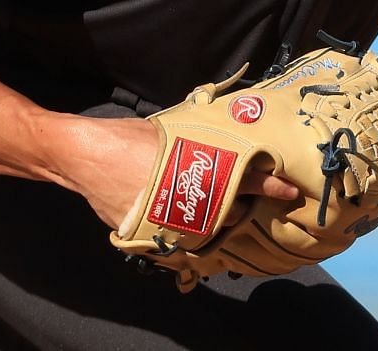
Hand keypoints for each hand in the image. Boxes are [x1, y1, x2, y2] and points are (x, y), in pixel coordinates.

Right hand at [61, 115, 299, 230]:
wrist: (87, 158)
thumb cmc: (130, 140)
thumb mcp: (173, 134)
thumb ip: (202, 145)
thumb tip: (228, 146)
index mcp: (194, 171)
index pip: (242, 178)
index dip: (269, 184)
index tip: (290, 189)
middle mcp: (185, 201)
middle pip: (230, 211)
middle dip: (242, 205)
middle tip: (253, 197)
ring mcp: (169, 223)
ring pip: (209, 230)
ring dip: (218, 222)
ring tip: (221, 211)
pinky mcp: (151, 237)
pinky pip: (182, 243)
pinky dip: (191, 237)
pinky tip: (194, 228)